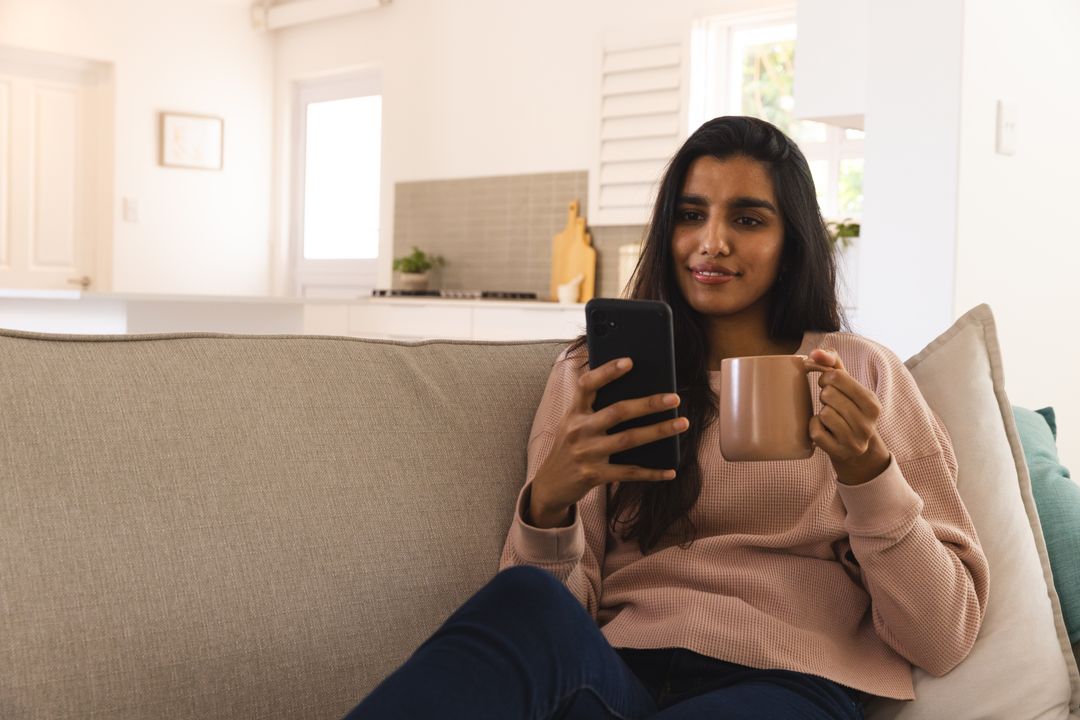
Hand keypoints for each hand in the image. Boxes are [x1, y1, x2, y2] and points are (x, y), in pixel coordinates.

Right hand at [528, 357, 689, 526]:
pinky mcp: (594, 475)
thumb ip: (595, 409)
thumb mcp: (574, 423)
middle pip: (618, 411)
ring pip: (629, 439)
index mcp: (574, 412)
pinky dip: (652, 472)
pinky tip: (671, 470)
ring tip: (682, 423)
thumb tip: (637, 392)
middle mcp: (579, 430)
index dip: (607, 371)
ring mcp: (586, 453)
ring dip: (659, 431)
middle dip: (648, 403)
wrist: (550, 484)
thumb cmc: (570, 446)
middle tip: (675, 398)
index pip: (587, 385)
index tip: (630, 361)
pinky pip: (629, 472)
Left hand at [803, 348, 891, 485]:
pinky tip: (825, 429)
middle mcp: (867, 424)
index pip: (837, 377)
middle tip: (831, 403)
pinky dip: (814, 427)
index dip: (826, 377)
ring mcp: (854, 441)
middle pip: (828, 395)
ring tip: (831, 417)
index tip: (829, 384)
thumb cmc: (848, 407)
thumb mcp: (847, 384)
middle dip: (825, 396)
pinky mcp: (839, 452)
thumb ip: (832, 362)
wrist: (856, 448)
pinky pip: (815, 432)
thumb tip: (813, 353)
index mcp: (872, 403)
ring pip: (824, 414)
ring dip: (821, 413)